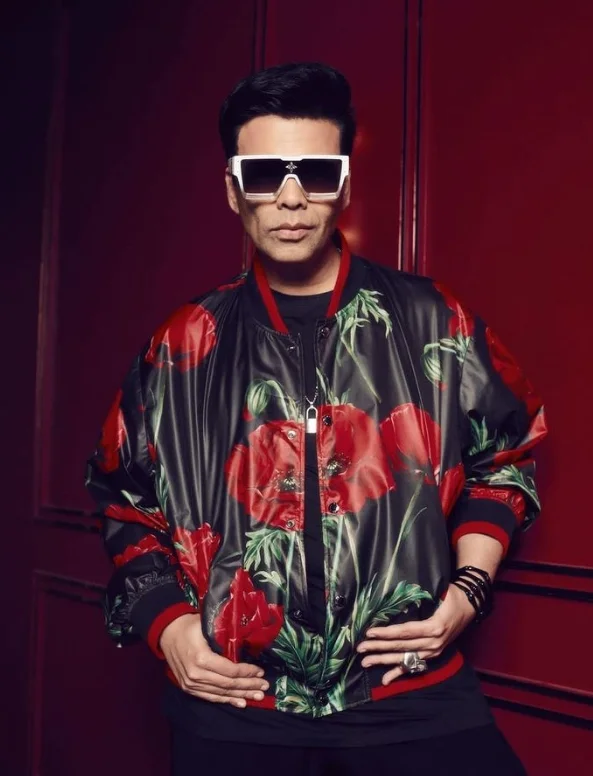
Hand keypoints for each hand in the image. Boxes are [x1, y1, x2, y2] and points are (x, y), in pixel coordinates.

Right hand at [160, 613, 268, 707]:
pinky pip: (210, 697)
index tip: (260, 671)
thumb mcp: (207, 624)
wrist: (167, 633)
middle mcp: (196, 675)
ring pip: (221, 693)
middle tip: (264, 687)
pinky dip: (226, 700)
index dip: (247, 672)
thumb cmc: (189, 626)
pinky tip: (240, 702)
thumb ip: (225, 634)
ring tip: (257, 697)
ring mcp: (191, 684)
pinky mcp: (189, 688)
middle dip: (248, 686)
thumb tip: (248, 639)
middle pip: (228, 684)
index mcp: (201, 658)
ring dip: (240, 695)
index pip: (230, 670)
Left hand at [356, 583, 474, 684]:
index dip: (387, 633)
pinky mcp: (432, 655)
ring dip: (384, 660)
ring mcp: (432, 651)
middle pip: (402, 646)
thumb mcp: (441, 593)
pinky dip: (399, 673)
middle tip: (360, 648)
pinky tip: (385, 679)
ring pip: (405, 657)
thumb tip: (401, 594)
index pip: (405, 632)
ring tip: (365, 661)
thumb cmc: (453, 596)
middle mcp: (433, 643)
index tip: (370, 633)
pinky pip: (414, 665)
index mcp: (434, 627)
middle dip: (379, 647)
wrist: (470, 606)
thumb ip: (423, 597)